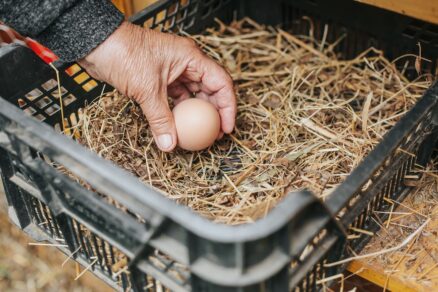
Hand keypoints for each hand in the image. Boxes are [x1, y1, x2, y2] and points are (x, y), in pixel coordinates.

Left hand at [78, 21, 235, 151]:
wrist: (97, 44)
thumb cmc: (124, 54)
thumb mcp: (146, 89)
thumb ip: (161, 118)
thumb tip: (170, 144)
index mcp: (191, 57)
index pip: (221, 82)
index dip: (228, 106)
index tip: (226, 127)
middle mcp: (186, 63)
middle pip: (210, 89)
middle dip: (215, 113)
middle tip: (216, 134)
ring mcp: (173, 71)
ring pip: (193, 95)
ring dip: (196, 114)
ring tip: (199, 133)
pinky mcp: (160, 79)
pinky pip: (176, 98)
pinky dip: (179, 112)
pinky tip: (179, 126)